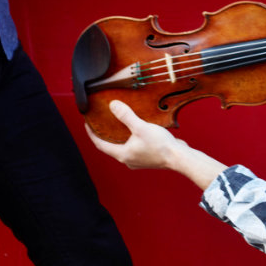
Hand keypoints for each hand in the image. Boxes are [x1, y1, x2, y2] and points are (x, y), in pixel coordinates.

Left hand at [86, 100, 226, 189]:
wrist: (178, 157)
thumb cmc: (160, 145)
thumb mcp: (141, 127)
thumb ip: (126, 116)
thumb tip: (112, 105)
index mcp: (122, 154)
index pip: (100, 144)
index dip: (92, 134)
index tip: (86, 123)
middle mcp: (127, 159)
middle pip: (110, 146)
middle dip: (104, 134)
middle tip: (100, 122)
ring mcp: (137, 160)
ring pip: (122, 147)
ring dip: (118, 136)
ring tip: (116, 124)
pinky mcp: (146, 157)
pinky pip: (133, 146)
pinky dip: (129, 138)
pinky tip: (135, 130)